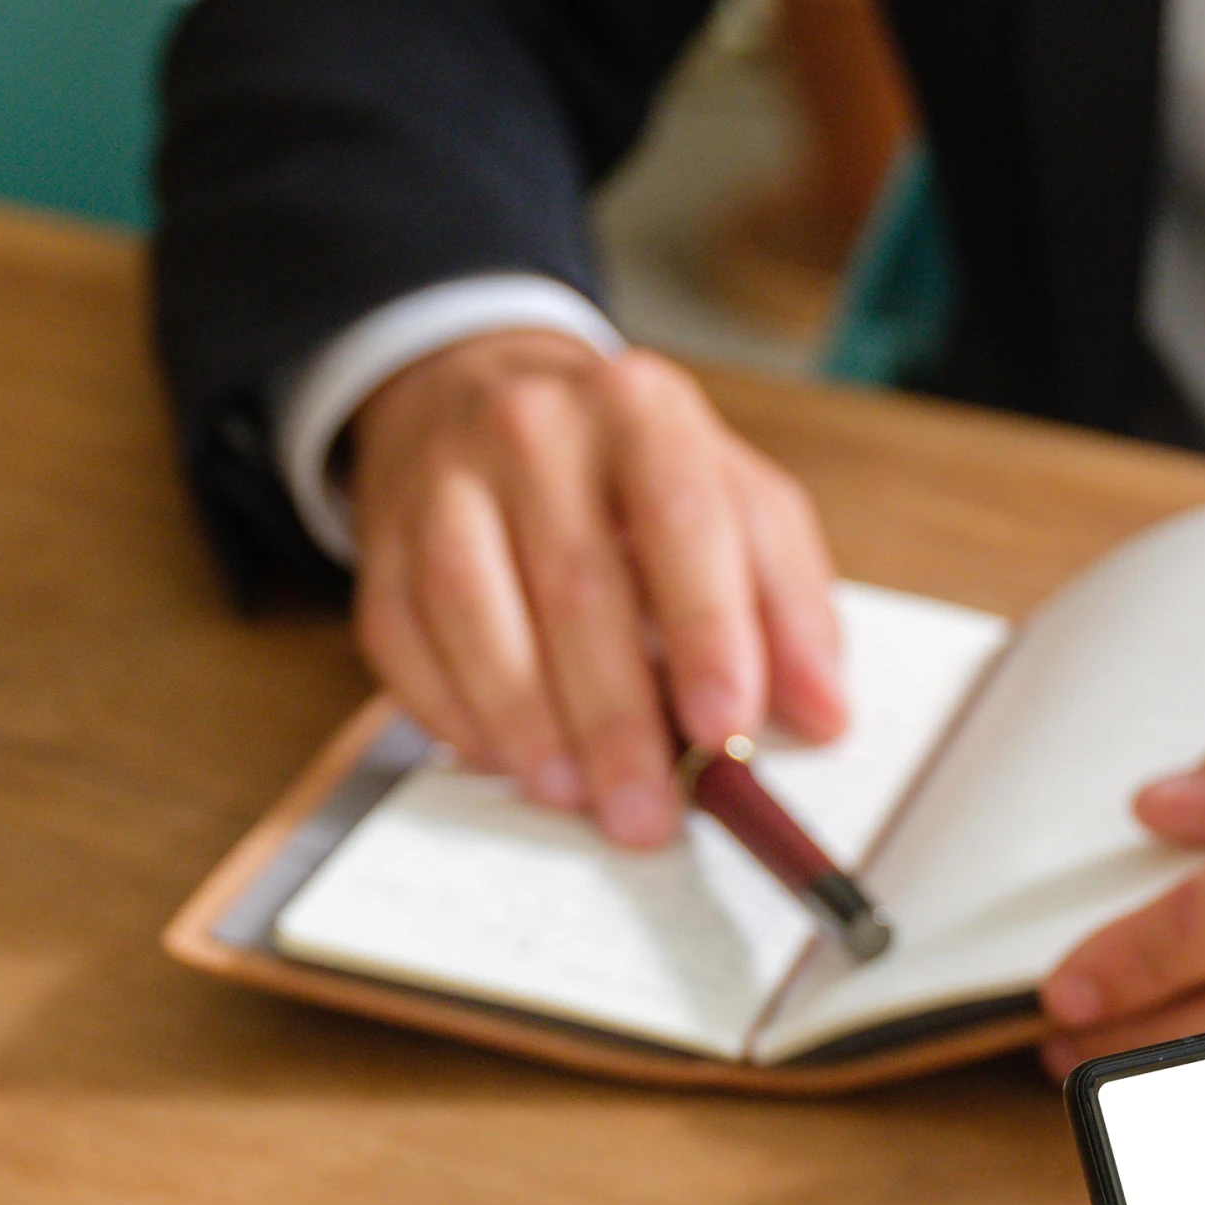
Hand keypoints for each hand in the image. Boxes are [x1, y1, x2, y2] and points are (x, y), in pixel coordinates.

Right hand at [341, 327, 848, 845]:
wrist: (481, 393)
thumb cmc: (630, 469)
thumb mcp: (735, 498)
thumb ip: (788, 600)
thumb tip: (823, 713)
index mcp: (644, 409)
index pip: (682, 517)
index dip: (707, 630)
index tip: (725, 726)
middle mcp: (535, 430)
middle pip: (576, 583)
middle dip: (616, 717)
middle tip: (648, 811)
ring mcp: (444, 484)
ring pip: (474, 613)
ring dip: (529, 725)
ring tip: (575, 797)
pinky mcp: (381, 545)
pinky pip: (405, 642)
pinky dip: (456, 716)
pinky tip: (507, 760)